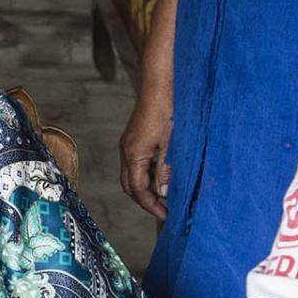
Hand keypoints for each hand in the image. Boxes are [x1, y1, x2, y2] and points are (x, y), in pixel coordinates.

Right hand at [120, 76, 172, 218]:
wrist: (161, 83)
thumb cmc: (168, 110)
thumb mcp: (171, 145)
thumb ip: (166, 171)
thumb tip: (164, 194)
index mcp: (132, 154)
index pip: (137, 189)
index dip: (151, 205)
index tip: (166, 215)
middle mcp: (126, 151)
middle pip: (130, 185)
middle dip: (146, 200)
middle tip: (165, 210)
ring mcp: (129, 143)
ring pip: (133, 175)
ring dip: (147, 187)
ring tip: (166, 196)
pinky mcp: (135, 137)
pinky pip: (136, 163)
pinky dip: (148, 174)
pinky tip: (163, 175)